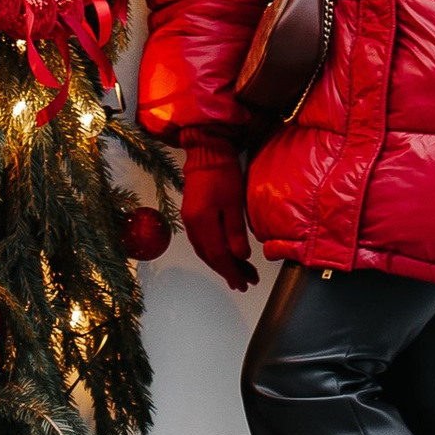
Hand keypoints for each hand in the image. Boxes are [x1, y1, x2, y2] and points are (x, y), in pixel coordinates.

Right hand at [181, 136, 257, 289]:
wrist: (206, 152)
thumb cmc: (223, 173)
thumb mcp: (234, 202)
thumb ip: (235, 232)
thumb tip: (241, 257)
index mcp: (202, 222)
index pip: (217, 256)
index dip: (231, 271)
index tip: (244, 283)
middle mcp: (191, 225)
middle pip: (210, 256)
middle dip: (228, 271)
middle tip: (245, 283)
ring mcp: (189, 220)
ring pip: (205, 251)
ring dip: (221, 264)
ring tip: (239, 274)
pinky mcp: (191, 215)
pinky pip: (202, 242)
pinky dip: (214, 253)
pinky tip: (224, 256)